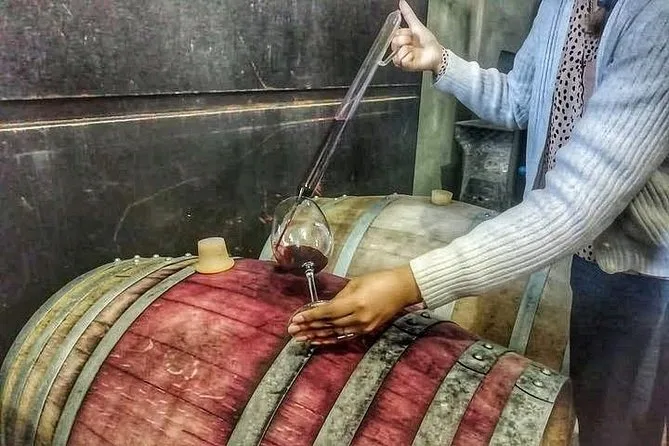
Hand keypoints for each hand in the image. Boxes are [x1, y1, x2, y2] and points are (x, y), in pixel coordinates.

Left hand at [287, 266, 422, 344]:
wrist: (403, 289)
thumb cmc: (379, 280)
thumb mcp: (356, 283)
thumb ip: (339, 297)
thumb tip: (325, 307)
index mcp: (356, 303)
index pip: (327, 312)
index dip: (310, 316)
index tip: (296, 318)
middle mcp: (359, 317)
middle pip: (329, 324)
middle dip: (309, 327)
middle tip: (292, 330)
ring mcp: (364, 326)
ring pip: (335, 333)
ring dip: (317, 335)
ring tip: (301, 338)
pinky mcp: (368, 330)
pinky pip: (345, 336)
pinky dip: (331, 339)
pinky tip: (319, 341)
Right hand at [391, 0, 442, 72]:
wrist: (436, 54)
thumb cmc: (428, 41)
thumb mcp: (417, 25)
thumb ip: (408, 14)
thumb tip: (402, 2)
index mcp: (402, 38)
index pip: (395, 34)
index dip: (404, 34)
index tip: (411, 35)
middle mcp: (400, 48)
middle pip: (394, 42)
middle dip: (405, 41)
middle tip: (413, 43)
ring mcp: (401, 57)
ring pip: (396, 53)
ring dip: (408, 51)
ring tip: (415, 52)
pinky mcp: (404, 66)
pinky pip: (400, 61)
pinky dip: (408, 59)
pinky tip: (414, 58)